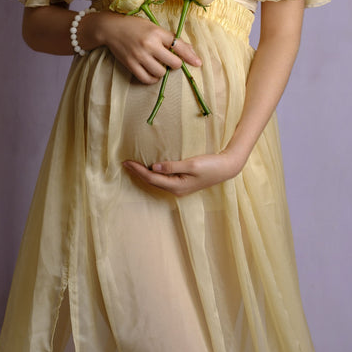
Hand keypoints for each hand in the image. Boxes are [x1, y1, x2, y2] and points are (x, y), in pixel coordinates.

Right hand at [93, 11, 201, 84]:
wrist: (111, 28)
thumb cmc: (135, 26)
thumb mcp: (154, 27)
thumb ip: (171, 39)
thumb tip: (190, 52)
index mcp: (156, 32)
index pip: (178, 46)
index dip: (190, 56)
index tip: (198, 63)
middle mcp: (149, 44)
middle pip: (173, 63)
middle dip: (175, 64)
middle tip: (170, 61)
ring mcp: (139, 56)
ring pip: (160, 73)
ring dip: (162, 71)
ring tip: (158, 65)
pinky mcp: (130, 65)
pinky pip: (146, 79)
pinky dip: (152, 78)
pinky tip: (151, 73)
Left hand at [122, 151, 242, 196]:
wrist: (227, 167)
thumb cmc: (211, 165)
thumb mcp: (191, 164)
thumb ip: (171, 166)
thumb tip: (153, 167)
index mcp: (177, 186)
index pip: (152, 178)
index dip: (138, 170)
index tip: (127, 162)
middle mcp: (176, 189)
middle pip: (152, 181)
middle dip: (138, 173)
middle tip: (125, 163)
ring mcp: (180, 187)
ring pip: (157, 181)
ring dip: (144, 173)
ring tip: (133, 166)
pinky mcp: (184, 182)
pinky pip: (164, 179)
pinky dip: (154, 173)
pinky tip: (150, 168)